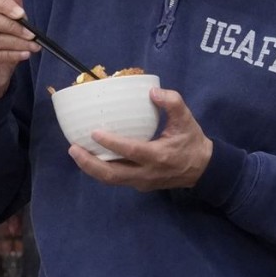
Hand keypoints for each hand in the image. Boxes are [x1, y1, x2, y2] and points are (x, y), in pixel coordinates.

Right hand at [0, 0, 39, 100]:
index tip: (22, 14)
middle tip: (33, 35)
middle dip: (15, 27)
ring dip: (18, 43)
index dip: (5, 4)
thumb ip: (12, 5)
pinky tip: (25, 55)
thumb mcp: (10, 24)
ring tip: (34, 47)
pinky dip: (12, 55)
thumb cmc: (0, 46)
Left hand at [69, 87, 213, 190]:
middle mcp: (147, 173)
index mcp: (158, 156)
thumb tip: (152, 91)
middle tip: (73, 148)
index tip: (94, 132)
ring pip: (111, 180)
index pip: (130, 151)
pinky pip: (115, 179)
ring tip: (75, 153)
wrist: (203, 169)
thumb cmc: (192, 141)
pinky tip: (90, 158)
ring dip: (90, 168)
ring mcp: (141, 182)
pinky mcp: (139, 185)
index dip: (111, 143)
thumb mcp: (186, 119)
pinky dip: (100, 170)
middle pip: (112, 174)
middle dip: (89, 163)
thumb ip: (172, 102)